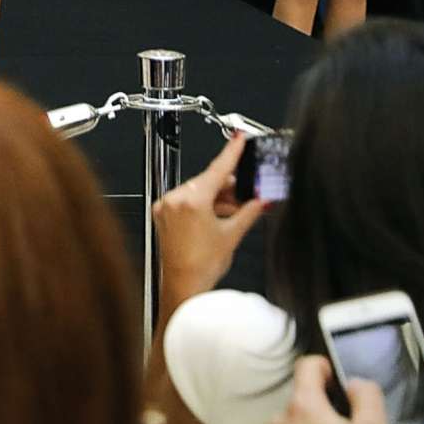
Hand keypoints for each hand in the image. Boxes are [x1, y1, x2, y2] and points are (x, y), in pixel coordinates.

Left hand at [152, 130, 263, 305]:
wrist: (184, 285)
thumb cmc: (202, 265)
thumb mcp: (232, 234)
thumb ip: (248, 212)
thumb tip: (261, 200)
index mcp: (192, 200)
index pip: (217, 169)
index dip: (231, 152)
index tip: (238, 138)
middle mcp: (175, 199)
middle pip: (207, 182)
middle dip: (228, 187)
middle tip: (248, 192)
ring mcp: (166, 206)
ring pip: (197, 192)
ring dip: (216, 198)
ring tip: (234, 211)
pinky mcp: (162, 214)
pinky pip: (185, 201)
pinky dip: (202, 205)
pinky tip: (217, 216)